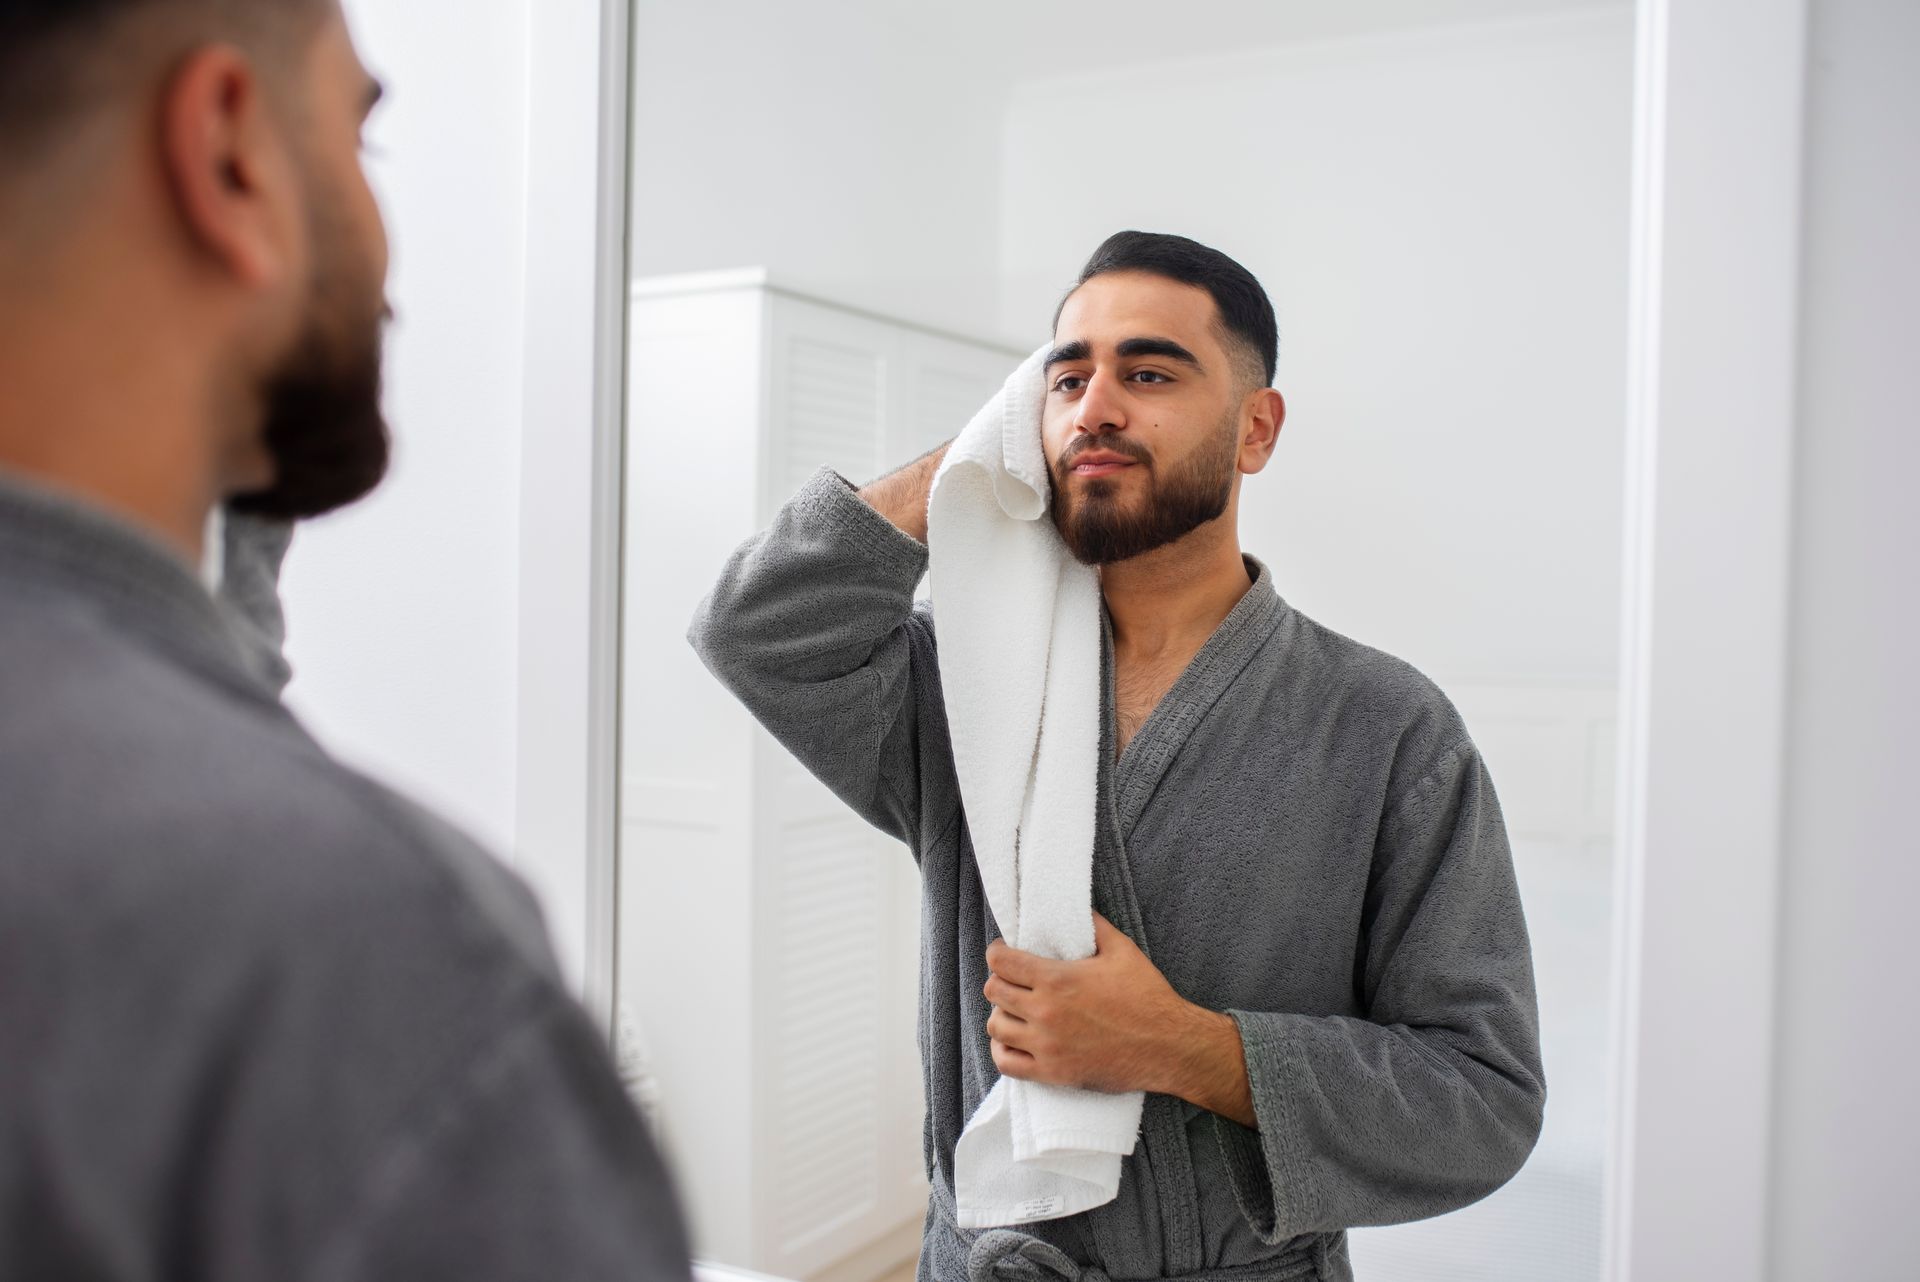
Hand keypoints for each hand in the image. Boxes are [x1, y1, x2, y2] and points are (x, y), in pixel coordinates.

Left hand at [983, 912, 1230, 1099]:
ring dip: (1001, 1015)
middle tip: (1012, 980)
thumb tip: (1077, 908)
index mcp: (1056, 979)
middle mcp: (1044, 1012)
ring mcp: (1046, 1045)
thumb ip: (1094, 926)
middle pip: (993, 992)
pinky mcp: (1053, 1073)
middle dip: (999, 981)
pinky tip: (1013, 1041)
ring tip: (1015, 1010)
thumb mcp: (1122, 950)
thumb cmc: (1148, 997)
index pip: (1001, 962)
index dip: (998, 952)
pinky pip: (1006, 1064)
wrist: (1168, 1046)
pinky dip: (1002, 1051)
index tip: (1003, 951)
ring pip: (996, 1027)